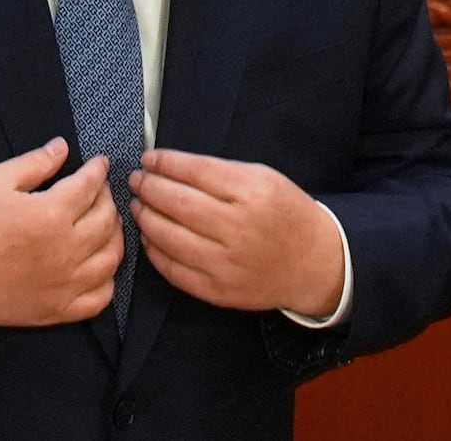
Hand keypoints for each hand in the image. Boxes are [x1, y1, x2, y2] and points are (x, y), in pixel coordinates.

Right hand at [0, 138, 122, 327]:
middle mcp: (66, 249)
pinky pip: (99, 299)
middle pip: (107, 220)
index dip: (98, 170)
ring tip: (104, 225)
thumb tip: (62, 148)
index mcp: (52, 213)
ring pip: (111, 258)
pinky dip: (107, 281)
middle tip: (99, 192)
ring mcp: (64, 283)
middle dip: (108, 199)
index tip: (100, 165)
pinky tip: (98, 267)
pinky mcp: (57, 310)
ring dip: (114, 237)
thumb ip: (35, 162)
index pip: (90, 186)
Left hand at [129, 149, 343, 317]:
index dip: (164, 163)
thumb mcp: (264, 178)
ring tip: (138, 206)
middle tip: (137, 180)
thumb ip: (220, 171)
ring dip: (145, 218)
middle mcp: (237, 227)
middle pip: (176, 202)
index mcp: (252, 192)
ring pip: (168, 237)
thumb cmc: (286, 214)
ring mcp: (227, 263)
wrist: (314, 263)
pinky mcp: (219, 290)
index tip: (148, 159)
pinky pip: (174, 270)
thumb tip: (171, 166)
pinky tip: (149, 237)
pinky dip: (155, 251)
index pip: (194, 172)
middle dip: (148, 187)